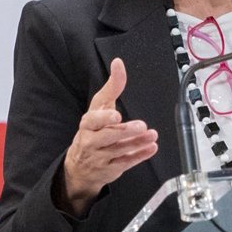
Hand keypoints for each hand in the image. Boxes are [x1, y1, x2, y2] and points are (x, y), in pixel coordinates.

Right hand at [58, 58, 157, 216]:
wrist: (80, 165)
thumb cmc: (92, 129)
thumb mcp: (99, 106)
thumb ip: (112, 86)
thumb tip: (118, 63)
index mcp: (88, 124)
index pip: (93, 121)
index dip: (104, 119)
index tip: (116, 115)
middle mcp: (91, 141)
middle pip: (107, 136)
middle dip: (124, 132)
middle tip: (141, 126)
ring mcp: (100, 156)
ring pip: (119, 150)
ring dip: (137, 143)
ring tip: (151, 135)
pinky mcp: (111, 168)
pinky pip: (125, 162)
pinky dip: (139, 156)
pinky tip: (151, 148)